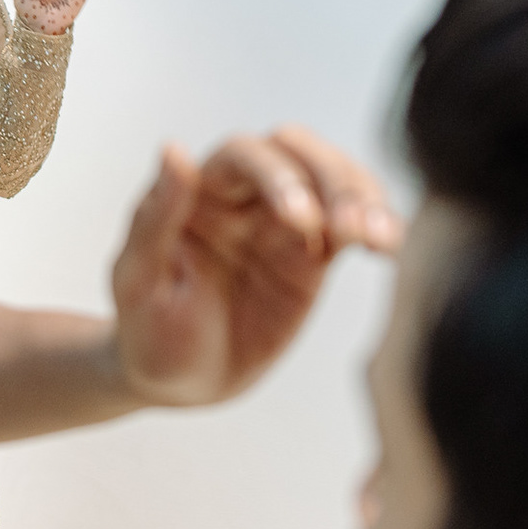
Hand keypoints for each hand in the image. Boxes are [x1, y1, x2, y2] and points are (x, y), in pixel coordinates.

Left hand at [110, 126, 403, 406]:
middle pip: (301, 154)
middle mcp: (245, 195)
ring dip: (364, 200)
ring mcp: (283, 224)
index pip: (245, 155)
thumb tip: (172, 148)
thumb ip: (155, 217)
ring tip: (381, 239)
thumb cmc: (144, 328)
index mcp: (199, 190)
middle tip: (352, 229)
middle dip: (333, 180)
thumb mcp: (137, 279)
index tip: (301, 221)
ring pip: (335, 183)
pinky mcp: (313, 258)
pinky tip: (390, 247)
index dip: (279, 176)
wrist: (173, 380)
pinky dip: (376, 228)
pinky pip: (352, 228)